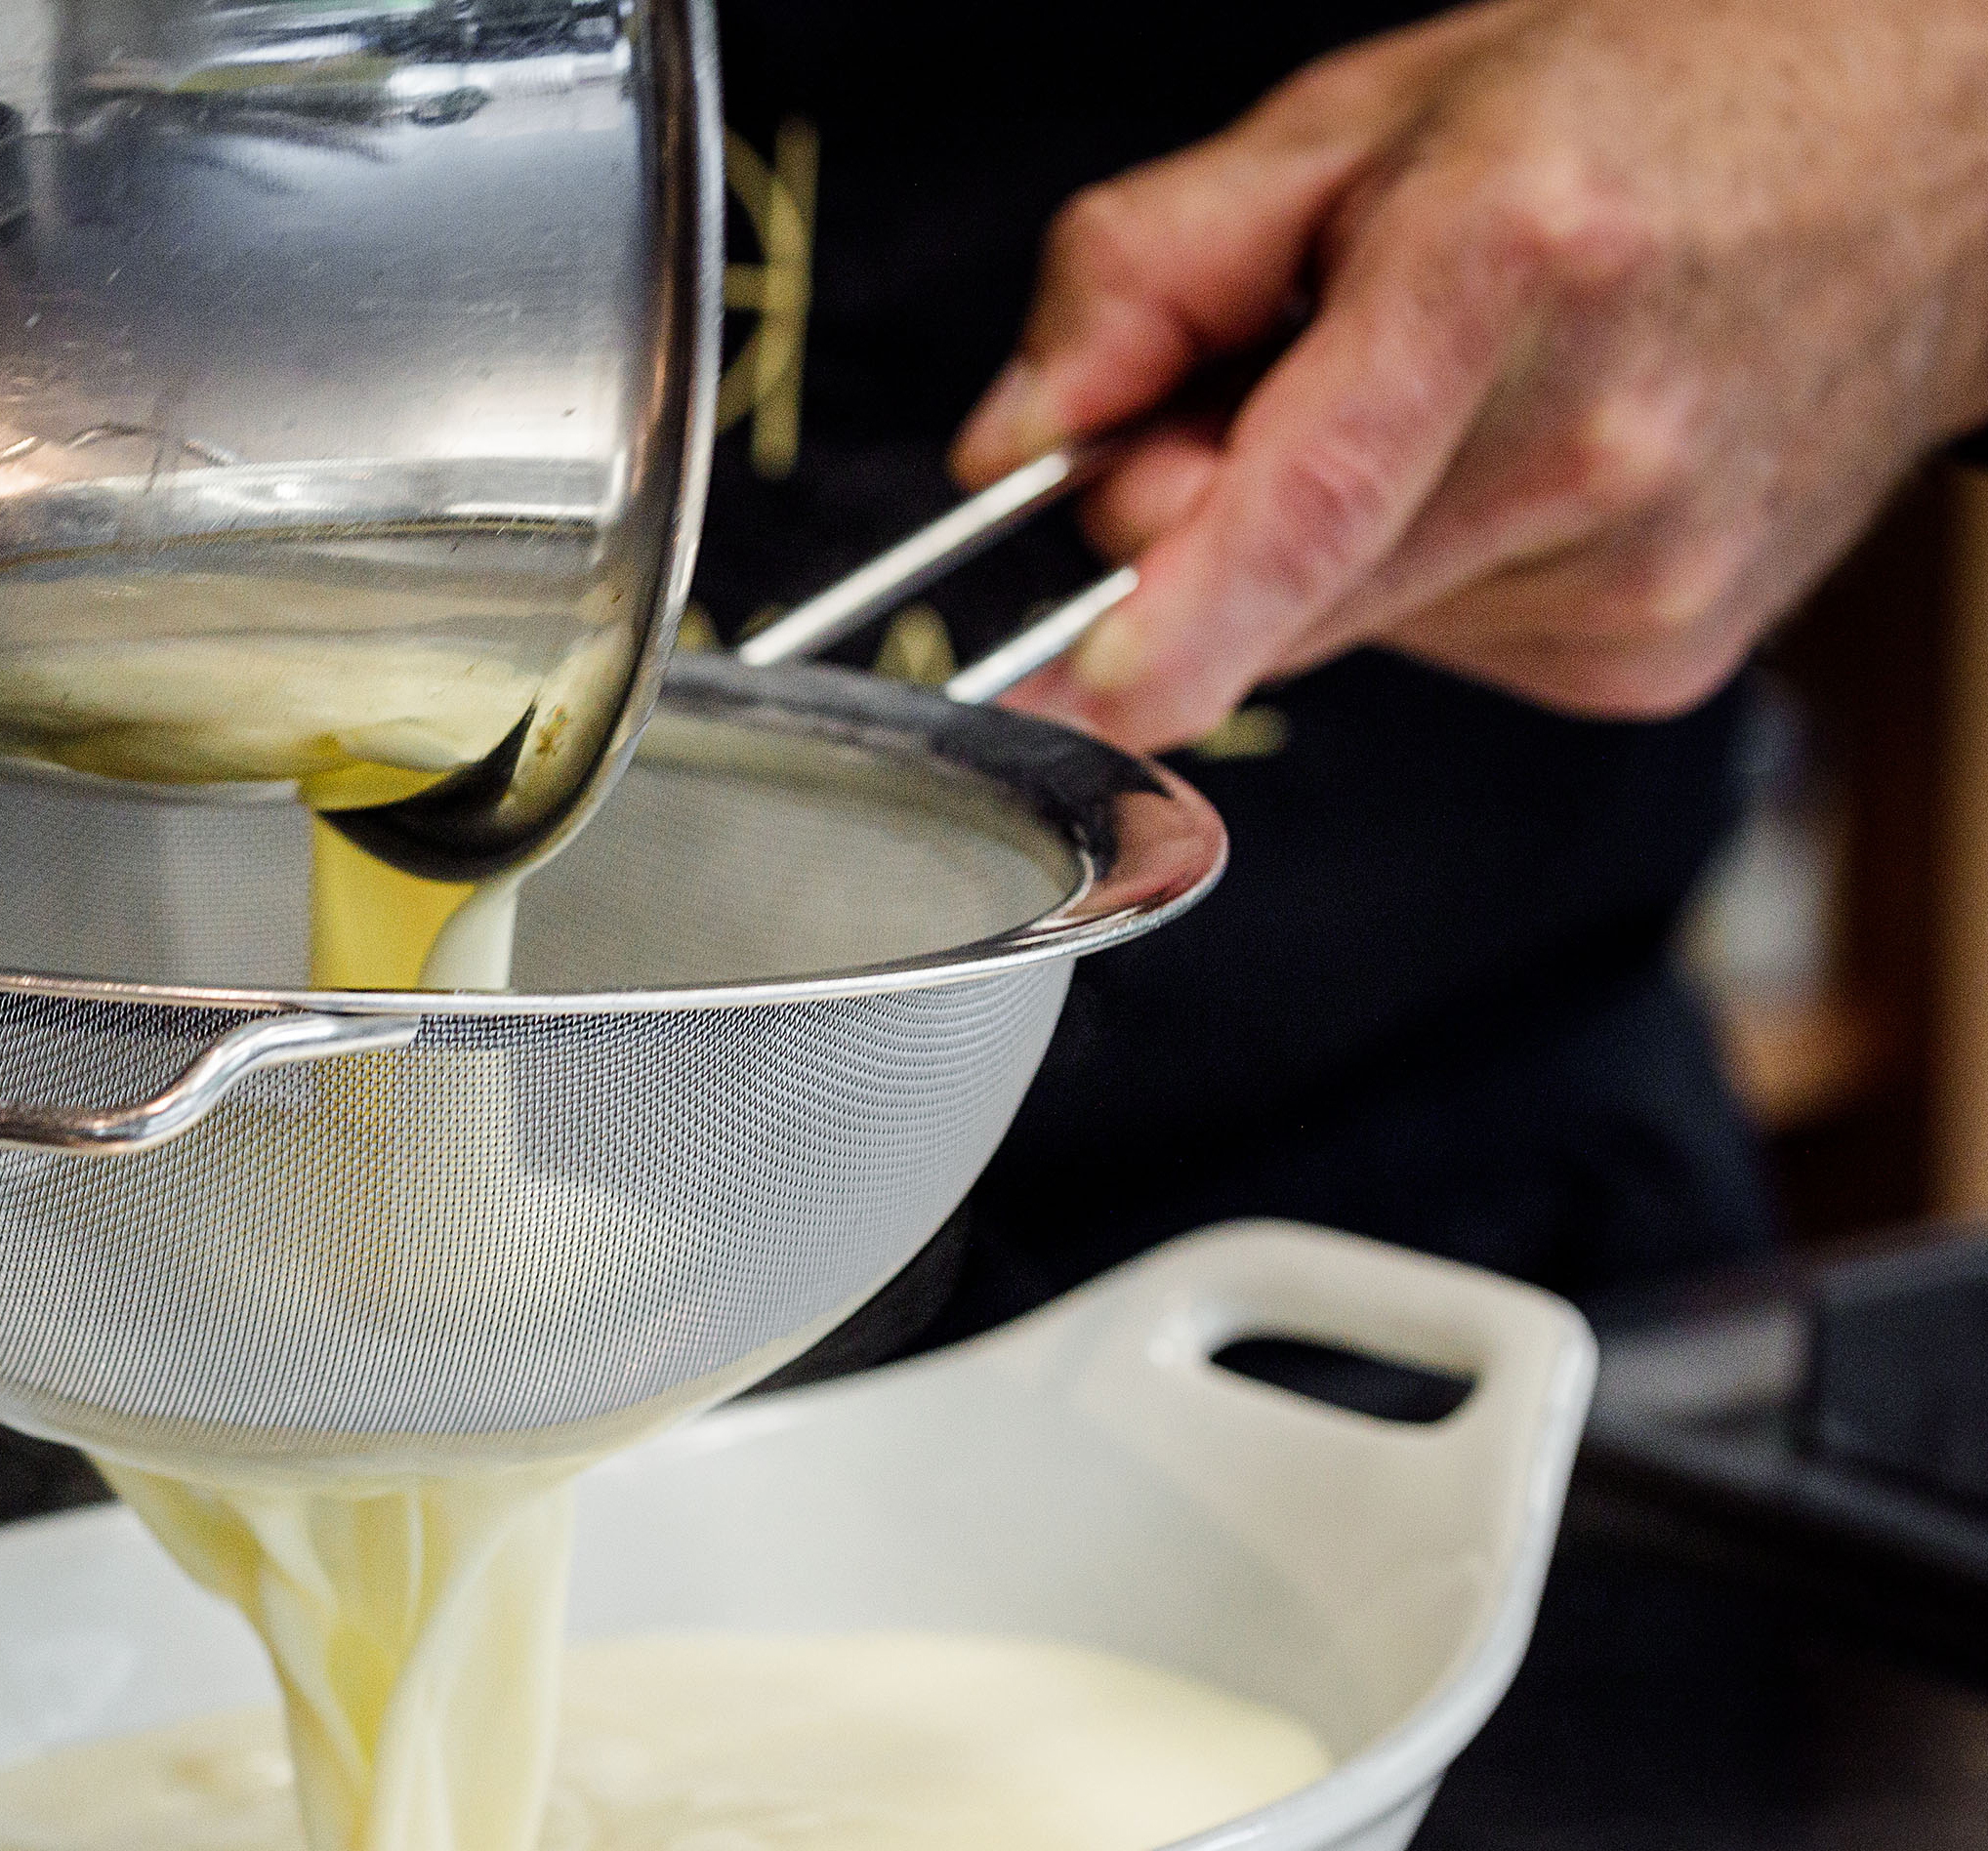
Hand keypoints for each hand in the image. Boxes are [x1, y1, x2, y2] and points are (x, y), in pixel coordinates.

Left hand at [949, 0, 1987, 752]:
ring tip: (1458, 396)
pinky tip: (1524, 462)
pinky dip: (1428, 573)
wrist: (1933, 164)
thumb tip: (1013, 442)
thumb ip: (1147, 269)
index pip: (1305, 507)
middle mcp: (1593, 441)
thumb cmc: (1658, 108)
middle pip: (1275, 588)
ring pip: (1342, 629)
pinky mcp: (1650, 660)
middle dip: (1204, 522)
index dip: (1169, 619)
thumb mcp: (1367, 117)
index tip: (1078, 684)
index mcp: (1512, 265)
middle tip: (1278, 388)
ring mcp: (1639, 572)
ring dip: (1329, 543)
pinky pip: (1438, 649)